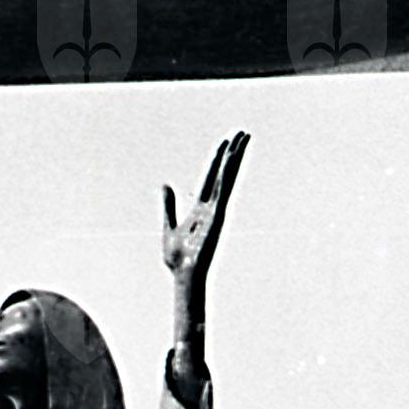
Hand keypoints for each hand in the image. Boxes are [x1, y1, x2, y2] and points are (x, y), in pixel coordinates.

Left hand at [161, 131, 247, 294]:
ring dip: (235, 157)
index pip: (210, 178)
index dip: (217, 160)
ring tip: (243, 137)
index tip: (224, 143)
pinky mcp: (217, 217)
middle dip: (231, 153)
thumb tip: (165, 186)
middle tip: (241, 132)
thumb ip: (168, 206)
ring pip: (227, 177)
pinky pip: (223, 191)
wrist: (184, 276)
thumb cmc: (178, 259)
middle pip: (223, 173)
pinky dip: (228, 175)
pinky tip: (232, 159)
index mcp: (200, 209)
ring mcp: (216, 211)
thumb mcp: (169, 226)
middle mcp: (211, 207)